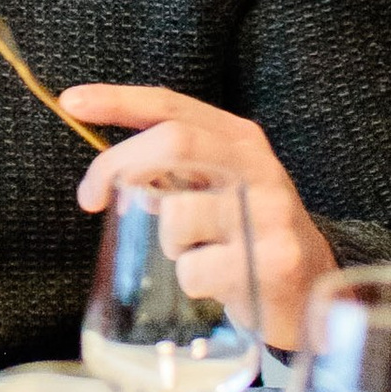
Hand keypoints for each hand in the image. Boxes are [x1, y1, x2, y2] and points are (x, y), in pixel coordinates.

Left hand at [64, 84, 335, 354]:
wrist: (318, 290)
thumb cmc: (248, 237)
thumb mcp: (218, 188)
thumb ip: (173, 170)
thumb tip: (108, 173)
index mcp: (240, 140)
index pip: (173, 106)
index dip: (119, 101)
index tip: (72, 103)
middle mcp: (258, 167)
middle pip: (172, 143)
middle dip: (118, 168)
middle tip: (90, 199)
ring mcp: (270, 214)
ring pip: (176, 216)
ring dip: (165, 242)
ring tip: (192, 255)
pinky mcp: (274, 262)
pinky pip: (194, 269)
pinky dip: (190, 281)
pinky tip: (218, 284)